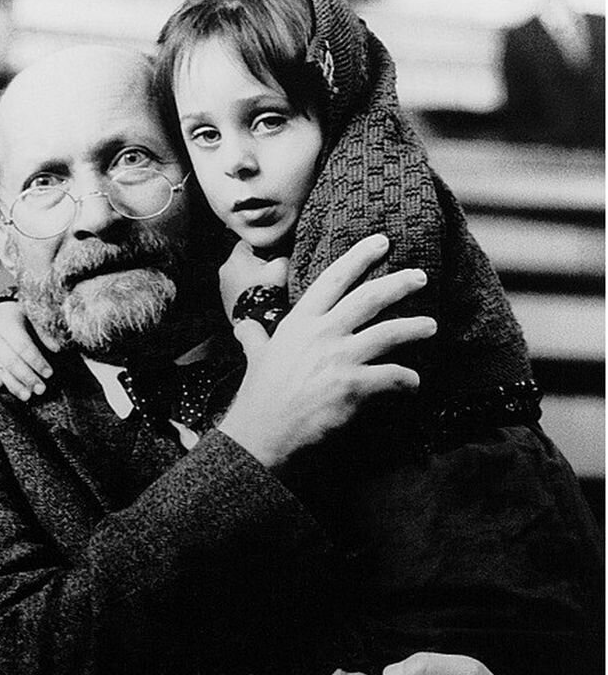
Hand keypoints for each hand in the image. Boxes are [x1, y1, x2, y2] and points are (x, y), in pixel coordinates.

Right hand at [0, 301, 57, 400]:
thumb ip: (44, 334)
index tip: (49, 373)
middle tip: (41, 389)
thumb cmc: (21, 319)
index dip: (36, 361)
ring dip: (13, 384)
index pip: (23, 346)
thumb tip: (56, 349)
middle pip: (11, 361)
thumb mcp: (32, 319)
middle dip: (27, 377)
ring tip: (27, 396)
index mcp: (8, 323)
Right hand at [217, 234, 435, 468]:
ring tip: (432, 326)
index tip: (381, 242)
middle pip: (369, 298)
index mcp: (301, 321)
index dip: (359, 257)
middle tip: (420, 276)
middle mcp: (322, 333)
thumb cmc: (259, 395)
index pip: (334, 279)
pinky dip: (408, 379)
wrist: (262, 432)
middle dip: (399, 284)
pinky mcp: (353, 386)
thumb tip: (243, 327)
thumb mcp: (256, 357)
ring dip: (415, 327)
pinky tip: (414, 383)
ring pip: (389, 333)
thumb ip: (255, 337)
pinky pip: (392, 376)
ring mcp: (339, 358)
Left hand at [219, 240, 288, 321]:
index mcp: (237, 256)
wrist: (258, 319)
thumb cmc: (268, 291)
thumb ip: (282, 252)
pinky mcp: (225, 300)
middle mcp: (226, 269)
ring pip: (240, 275)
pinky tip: (256, 296)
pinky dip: (246, 291)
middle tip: (270, 274)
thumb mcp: (282, 266)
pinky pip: (237, 289)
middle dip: (256, 264)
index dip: (264, 248)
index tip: (272, 257)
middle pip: (244, 259)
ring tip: (263, 286)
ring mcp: (223, 286)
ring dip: (250, 278)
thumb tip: (283, 250)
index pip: (250, 243)